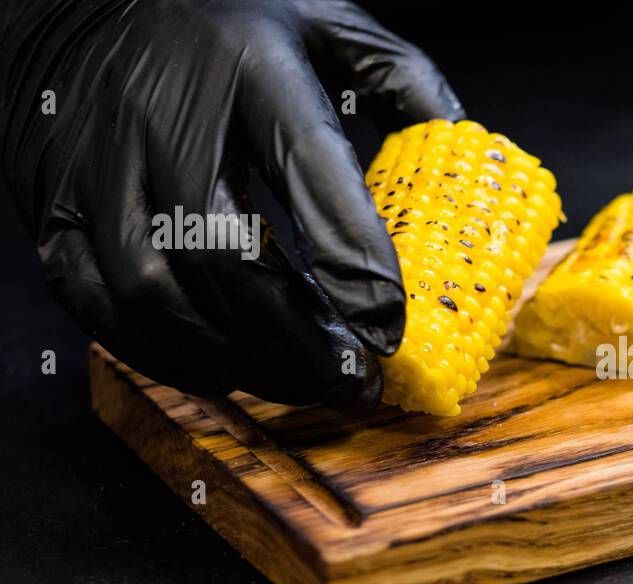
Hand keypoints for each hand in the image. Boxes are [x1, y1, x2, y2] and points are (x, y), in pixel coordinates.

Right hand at [0, 0, 463, 408]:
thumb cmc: (220, 14)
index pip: (310, 176)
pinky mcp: (49, 200)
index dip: (355, 266)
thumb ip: (403, 79)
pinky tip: (219, 367)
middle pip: (225, 256)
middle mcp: (165, 114)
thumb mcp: (325, 20)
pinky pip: (96, 301)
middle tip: (348, 379)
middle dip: (295, 339)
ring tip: (292, 381)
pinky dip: (160, 352)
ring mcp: (96, 162)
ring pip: (154, 291)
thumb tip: (468, 148)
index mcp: (251, 67)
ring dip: (231, 357)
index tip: (390, 328)